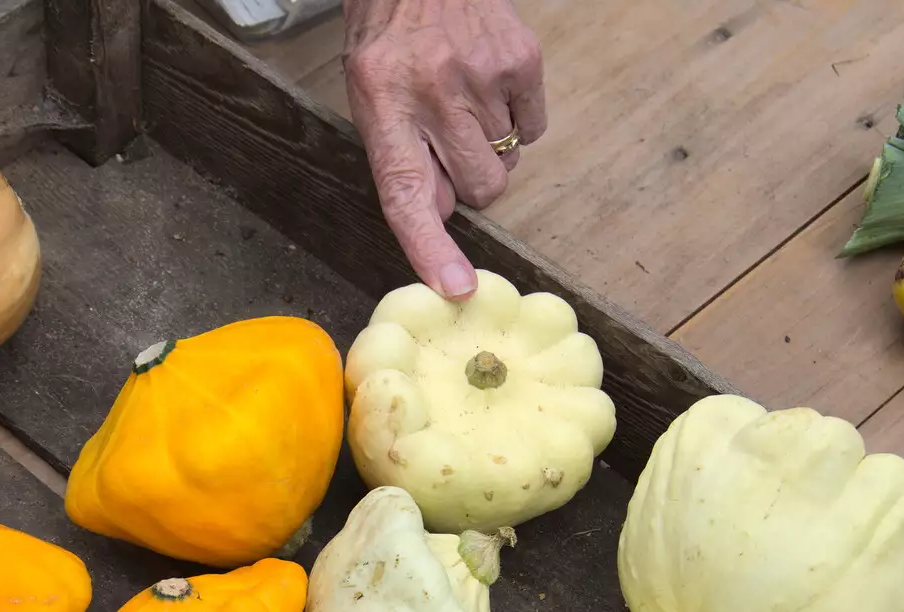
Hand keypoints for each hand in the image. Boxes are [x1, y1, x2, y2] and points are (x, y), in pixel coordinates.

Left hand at [343, 0, 546, 300]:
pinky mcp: (521, 58)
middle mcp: (432, 90)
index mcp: (383, 103)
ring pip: (507, 163)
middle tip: (449, 138)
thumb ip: (403, 159)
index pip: (408, 192)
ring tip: (465, 98)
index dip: (431, 246)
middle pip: (479, 189)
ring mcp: (481, 73)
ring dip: (490, 145)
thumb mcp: (371, 94)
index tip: (457, 286)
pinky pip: (533, 129)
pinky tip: (490, 84)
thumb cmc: (391, 34)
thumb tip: (443, 217)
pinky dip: (516, 117)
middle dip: (469, 179)